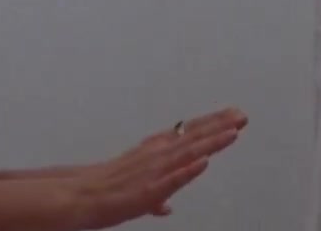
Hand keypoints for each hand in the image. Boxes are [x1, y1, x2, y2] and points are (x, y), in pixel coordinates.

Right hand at [70, 107, 248, 228]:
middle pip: (193, 138)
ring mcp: (152, 172)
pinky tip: (204, 163)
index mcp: (155, 153)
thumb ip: (156, 196)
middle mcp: (156, 156)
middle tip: (242, 115)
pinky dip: (187, 171)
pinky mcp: (146, 191)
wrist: (78, 196)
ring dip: (210, 142)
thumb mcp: (136, 191)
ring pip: (187, 153)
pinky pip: (170, 180)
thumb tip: (167, 207)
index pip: (189, 135)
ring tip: (232, 131)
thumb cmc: (106, 191)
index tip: (233, 115)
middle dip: (219, 126)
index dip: (212, 124)